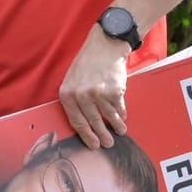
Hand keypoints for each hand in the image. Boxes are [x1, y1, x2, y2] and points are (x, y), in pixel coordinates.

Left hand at [58, 27, 130, 148]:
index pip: (76, 121)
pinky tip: (123, 116)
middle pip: (93, 123)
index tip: (93, 145)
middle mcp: (81, 95)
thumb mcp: (72, 80)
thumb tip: (83, 124)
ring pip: (109, 117)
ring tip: (120, 131)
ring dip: (116, 127)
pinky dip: (122, 113)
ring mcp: (98, 94)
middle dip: (102, 136)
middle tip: (108, 144)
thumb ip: (74, 100)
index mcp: (67, 94)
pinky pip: (119, 108)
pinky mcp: (114, 91)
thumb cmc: (87, 64)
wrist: (104, 46)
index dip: (86, 135)